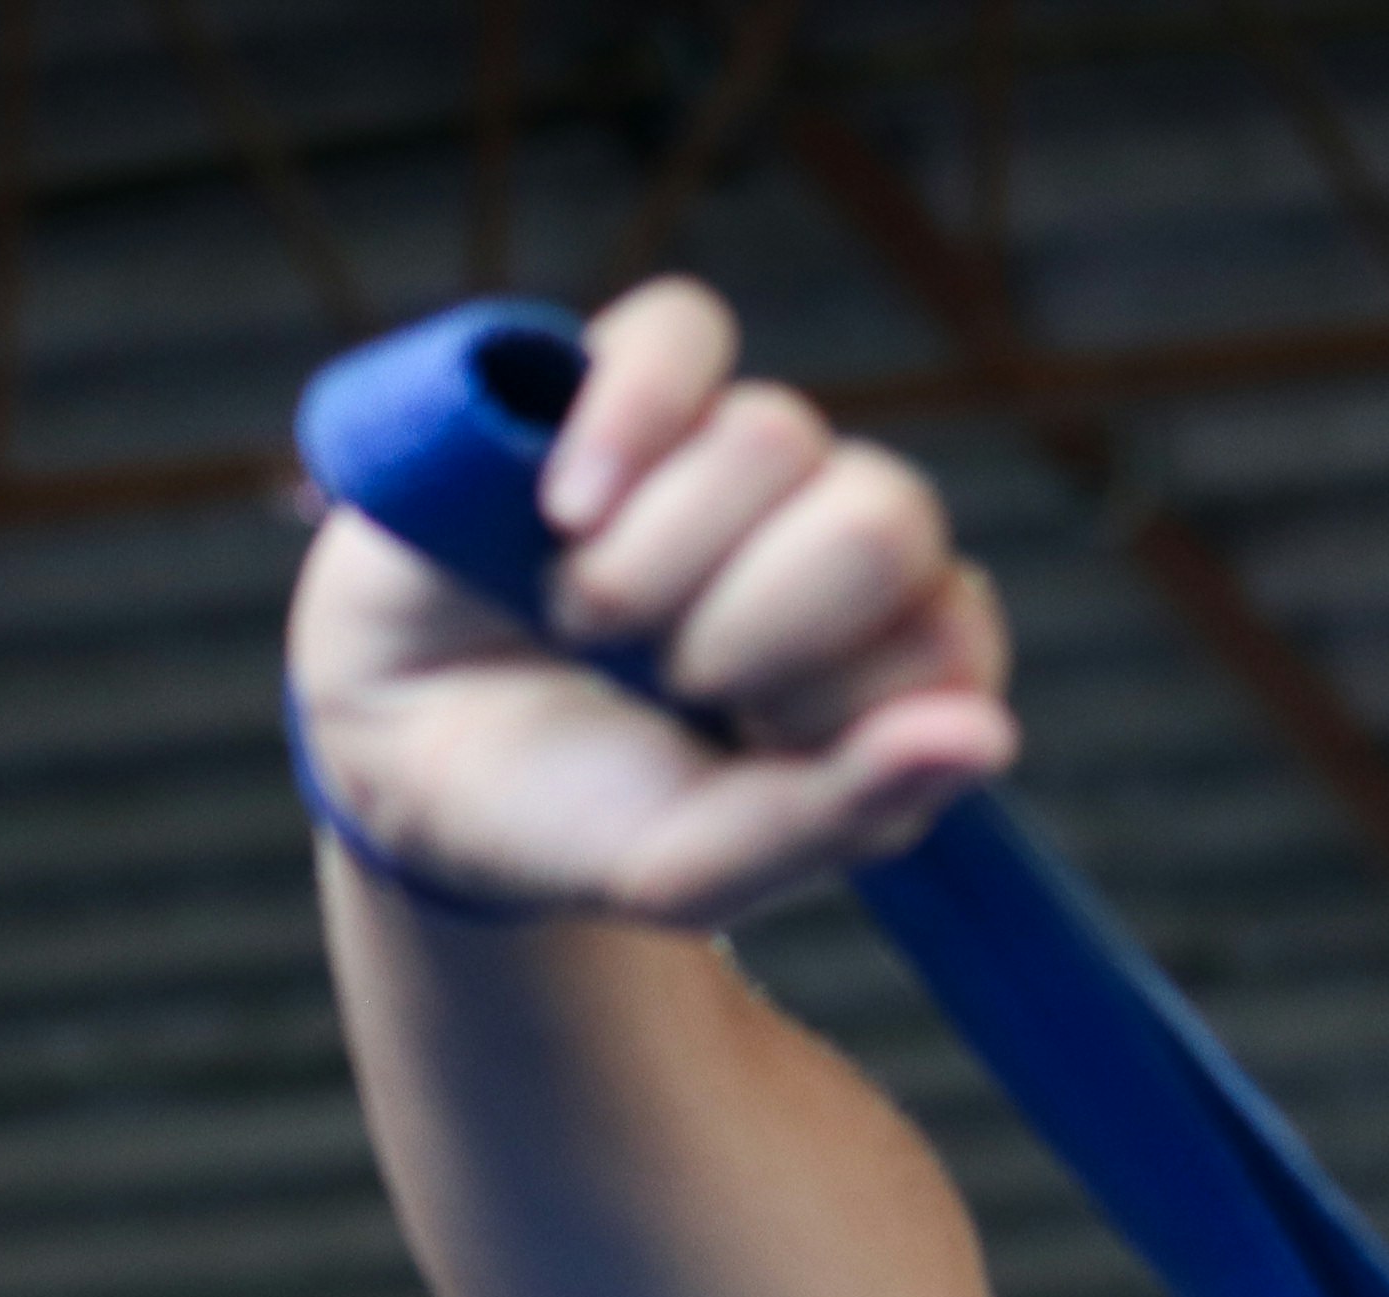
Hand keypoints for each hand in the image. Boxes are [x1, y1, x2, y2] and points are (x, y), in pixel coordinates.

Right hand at [283, 271, 1017, 927]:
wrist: (400, 761)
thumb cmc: (568, 816)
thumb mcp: (690, 865)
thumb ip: (841, 812)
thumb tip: (988, 735)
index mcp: (888, 664)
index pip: (952, 639)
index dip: (833, 702)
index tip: (737, 752)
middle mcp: (834, 539)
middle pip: (886, 519)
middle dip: (753, 628)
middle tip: (667, 683)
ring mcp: (737, 451)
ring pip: (774, 439)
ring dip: (655, 560)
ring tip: (584, 617)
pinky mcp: (635, 379)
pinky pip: (683, 338)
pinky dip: (625, 425)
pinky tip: (565, 507)